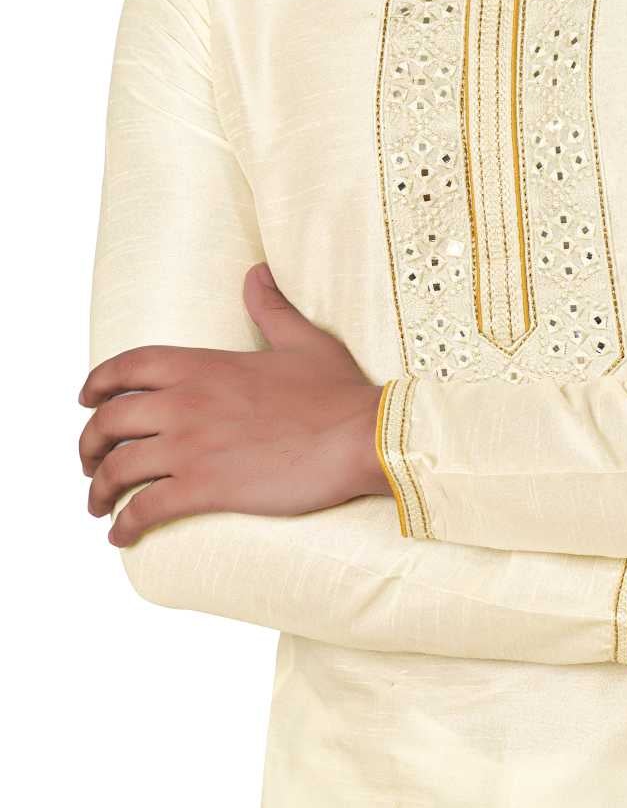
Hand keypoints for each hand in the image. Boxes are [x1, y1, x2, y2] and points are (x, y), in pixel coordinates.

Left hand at [78, 263, 389, 546]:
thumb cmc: (338, 391)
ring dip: (98, 490)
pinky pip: (145, 509)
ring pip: (117, 469)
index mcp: (203, 365)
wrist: (361, 436)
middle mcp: (186, 403)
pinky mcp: (204, 488)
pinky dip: (124, 525)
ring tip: (97, 504)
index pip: (127, 366)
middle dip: (87, 444)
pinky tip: (120, 536)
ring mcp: (191, 447)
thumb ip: (271, 308)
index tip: (84, 399)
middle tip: (88, 462)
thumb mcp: (302, 340)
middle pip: (108, 421)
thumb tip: (257, 271)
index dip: (97, 382)